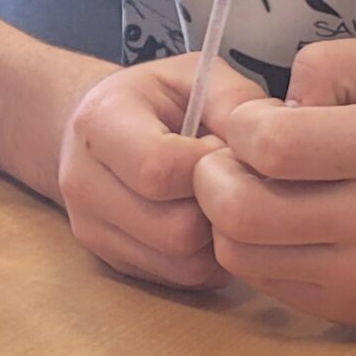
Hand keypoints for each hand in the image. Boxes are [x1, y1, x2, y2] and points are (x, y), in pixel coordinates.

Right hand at [57, 55, 266, 288]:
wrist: (94, 130)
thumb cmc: (155, 98)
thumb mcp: (194, 75)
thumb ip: (234, 101)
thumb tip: (272, 149)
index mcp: (100, 124)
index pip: (159, 171)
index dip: (211, 167)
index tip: (223, 147)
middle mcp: (84, 184)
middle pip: (174, 230)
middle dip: (217, 209)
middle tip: (229, 181)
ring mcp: (92, 230)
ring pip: (182, 264)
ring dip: (217, 240)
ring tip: (220, 202)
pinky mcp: (111, 262)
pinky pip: (180, 280)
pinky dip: (207, 258)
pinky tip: (207, 223)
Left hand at [193, 34, 355, 324]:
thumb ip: (330, 65)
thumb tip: (274, 107)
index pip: (271, 144)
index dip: (241, 127)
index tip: (255, 121)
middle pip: (241, 210)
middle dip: (214, 178)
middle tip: (228, 160)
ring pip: (240, 254)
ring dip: (224, 218)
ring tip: (248, 191)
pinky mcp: (346, 309)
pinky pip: (264, 282)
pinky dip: (253, 251)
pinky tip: (277, 225)